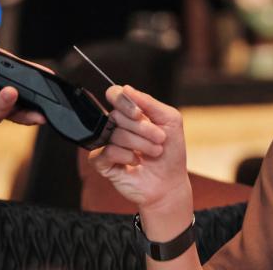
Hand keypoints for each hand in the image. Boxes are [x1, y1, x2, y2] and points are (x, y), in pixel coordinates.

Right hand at [90, 85, 189, 211]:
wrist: (170, 182)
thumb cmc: (170, 152)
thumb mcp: (170, 120)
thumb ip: (149, 102)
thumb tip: (126, 89)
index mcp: (130, 112)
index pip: (115, 94)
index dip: (124, 101)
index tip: (139, 114)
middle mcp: (116, 125)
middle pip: (116, 115)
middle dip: (143, 129)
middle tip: (160, 139)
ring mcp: (107, 143)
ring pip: (114, 134)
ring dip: (141, 144)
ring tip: (153, 152)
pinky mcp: (102, 162)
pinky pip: (106, 152)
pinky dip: (126, 156)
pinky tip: (136, 162)